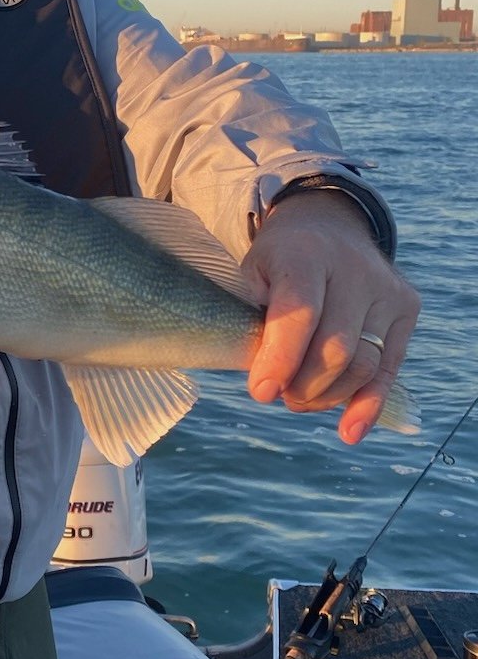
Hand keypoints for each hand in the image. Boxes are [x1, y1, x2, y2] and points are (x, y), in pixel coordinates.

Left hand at [241, 190, 419, 444]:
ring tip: (299, 398)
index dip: (280, 359)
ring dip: (327, 397)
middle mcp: (354, 269)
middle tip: (279, 395)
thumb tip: (262, 378)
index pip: (300, 314)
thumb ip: (252, 320)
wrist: (326, 226)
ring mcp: (386, 289)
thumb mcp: (251, 274)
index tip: (261, 392)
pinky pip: (389, 369)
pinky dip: (367, 406)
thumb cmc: (279, 261)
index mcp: (305, 253)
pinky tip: (349, 432)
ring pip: (363, 365)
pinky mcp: (406, 308)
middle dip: (302, 385)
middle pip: (334, 348)